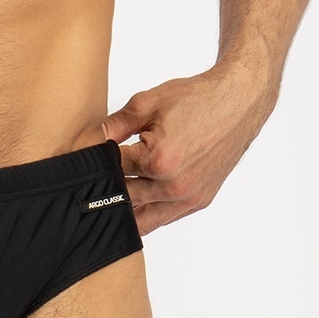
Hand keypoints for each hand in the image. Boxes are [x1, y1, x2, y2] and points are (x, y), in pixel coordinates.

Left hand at [102, 59, 276, 233]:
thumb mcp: (146, 103)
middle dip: (105, 188)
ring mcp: (189, 197)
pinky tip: (132, 200)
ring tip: (106, 195)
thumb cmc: (195, 98)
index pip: (112, 170)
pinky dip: (146, 212)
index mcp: (158, 160)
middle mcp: (175, 186)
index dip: (94, 162)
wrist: (237, 103)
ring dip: (123, 208)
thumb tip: (87, 141)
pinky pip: (163, 217)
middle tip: (85, 183)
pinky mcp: (199, 201)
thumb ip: (114, 126)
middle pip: (124, 198)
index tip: (81, 161)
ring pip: (142, 219)